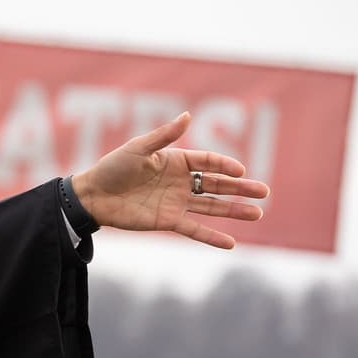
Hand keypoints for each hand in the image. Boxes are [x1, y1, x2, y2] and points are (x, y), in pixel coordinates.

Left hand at [71, 113, 270, 249]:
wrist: (92, 196)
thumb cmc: (112, 167)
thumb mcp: (138, 149)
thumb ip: (164, 136)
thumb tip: (188, 115)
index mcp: (176, 161)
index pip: (208, 162)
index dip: (225, 165)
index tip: (240, 171)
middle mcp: (181, 182)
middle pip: (217, 185)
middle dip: (241, 188)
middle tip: (264, 192)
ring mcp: (176, 202)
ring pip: (212, 207)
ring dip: (234, 211)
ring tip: (258, 214)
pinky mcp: (167, 221)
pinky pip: (194, 229)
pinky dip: (211, 236)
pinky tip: (231, 242)